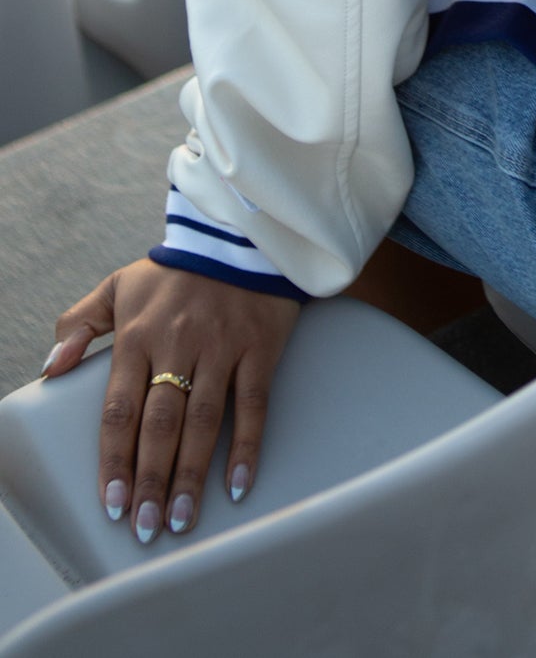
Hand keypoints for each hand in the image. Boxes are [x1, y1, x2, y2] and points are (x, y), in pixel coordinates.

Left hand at [43, 260, 298, 543]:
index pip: (120, 409)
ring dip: (192, 476)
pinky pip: (253, 405)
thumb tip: (50, 367)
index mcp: (139, 335)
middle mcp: (178, 344)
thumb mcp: (119, 286)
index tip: (110, 502)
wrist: (242, 233)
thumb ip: (79, 323)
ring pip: (204, 423)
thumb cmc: (176, 269)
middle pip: (161, 426)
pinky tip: (237, 484)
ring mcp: (222, 347)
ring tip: (182, 520)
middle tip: (145, 527)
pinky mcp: (259, 347)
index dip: (114, 459)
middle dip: (150, 482)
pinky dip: (246, 447)